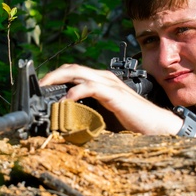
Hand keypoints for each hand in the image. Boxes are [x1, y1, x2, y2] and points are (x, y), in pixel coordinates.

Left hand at [40, 64, 195, 136]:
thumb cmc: (133, 122)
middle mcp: (104, 78)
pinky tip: (66, 100)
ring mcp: (109, 84)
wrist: (157, 126)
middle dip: (52, 75)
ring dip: (58, 79)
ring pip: (78, 73)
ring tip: (45, 88)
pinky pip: (91, 87)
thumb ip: (87, 114)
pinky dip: (76, 91)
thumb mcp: (104, 117)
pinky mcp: (115, 94)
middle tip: (37, 86)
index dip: (55, 78)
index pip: (73, 73)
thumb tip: (66, 120)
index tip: (40, 89)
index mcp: (100, 82)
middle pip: (72, 69)